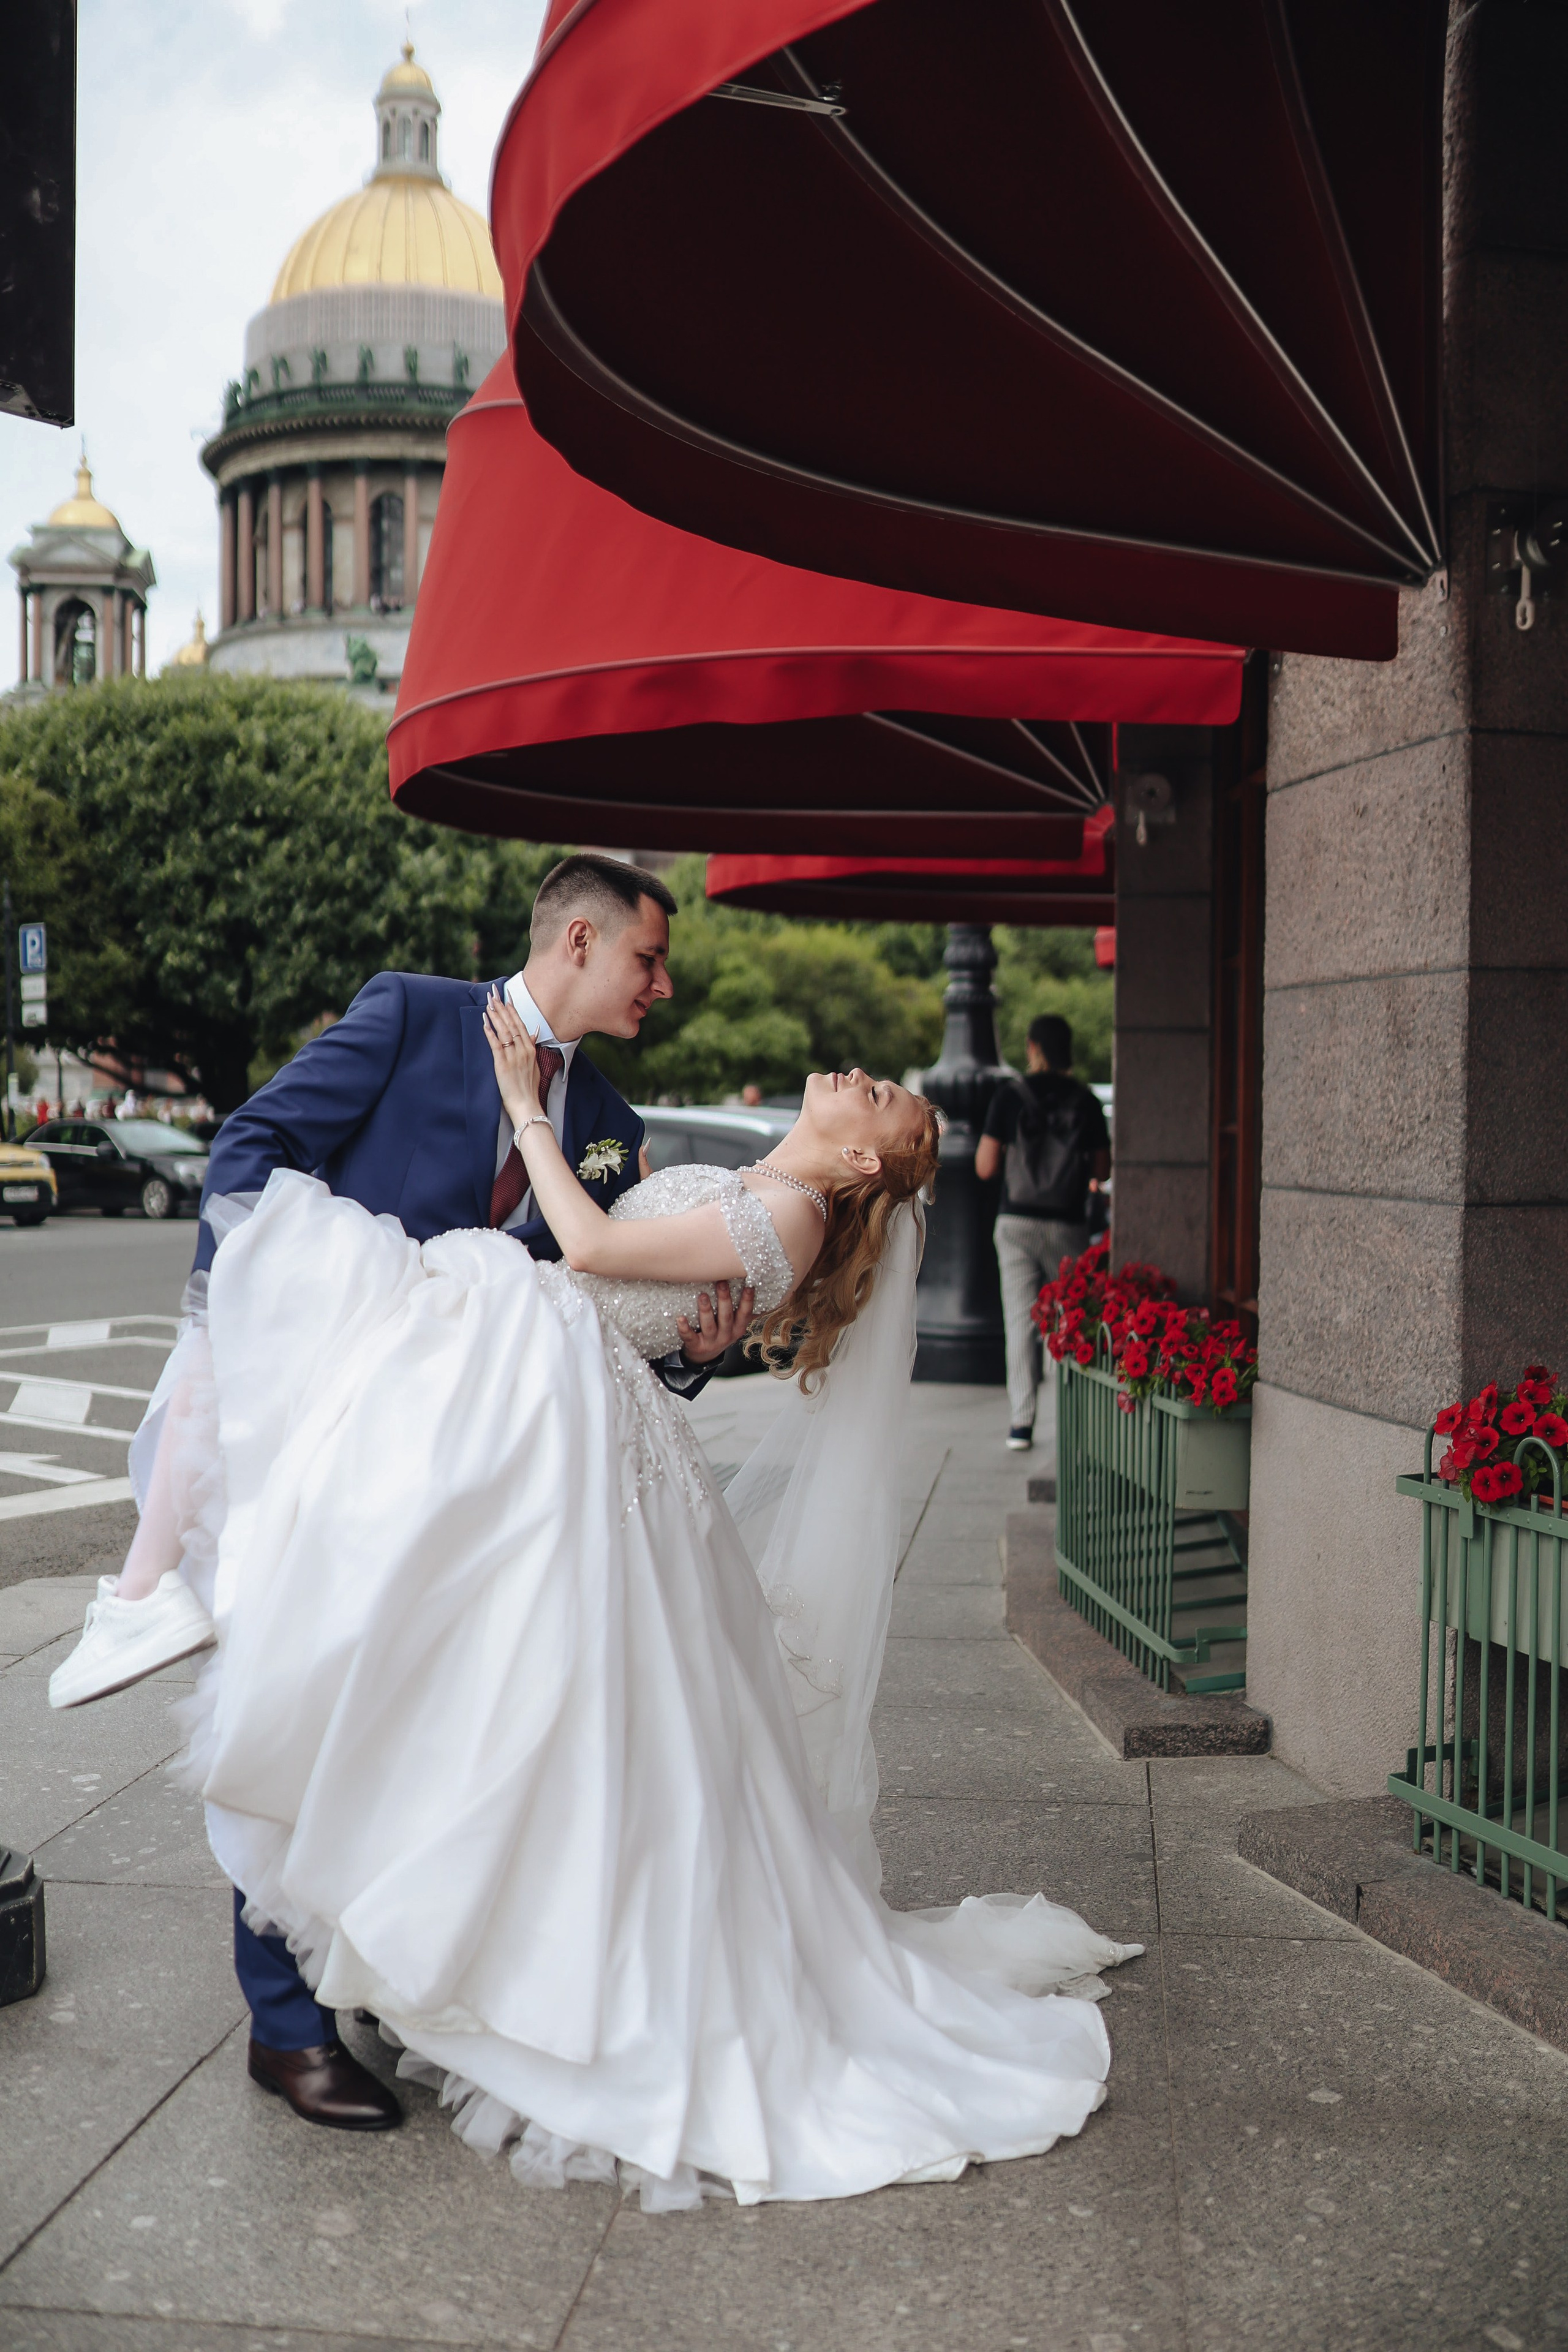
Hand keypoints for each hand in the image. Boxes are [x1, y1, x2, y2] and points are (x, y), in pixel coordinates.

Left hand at [483, 989, 542, 1126]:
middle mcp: (523, 1050)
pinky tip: (485, 1022)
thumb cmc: (529, 1087)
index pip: (520, 1024)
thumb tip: (535, 1031)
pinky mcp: (502, 1064)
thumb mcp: (535, 1064)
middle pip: (511, 1024)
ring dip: (495, 1016)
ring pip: (504, 1031)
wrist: (526, 1104)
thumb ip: (533, 1046)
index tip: (507, 998)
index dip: (513, 1010)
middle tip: (494, 994)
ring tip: (488, 1003)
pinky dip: (490, 1032)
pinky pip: (495, 1044)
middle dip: (502, 1007)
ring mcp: (513, 1056)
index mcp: (530, 1049)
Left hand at [677, 1281, 754, 1364]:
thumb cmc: (720, 1332)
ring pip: (709, 1326)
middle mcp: (726, 1336)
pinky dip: (684, 1328)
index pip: (745, 1313)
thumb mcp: (734, 1325)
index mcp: (738, 1328)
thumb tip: (760, 1289)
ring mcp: (711, 1342)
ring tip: (702, 1295)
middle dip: (724, 1300)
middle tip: (721, 1282)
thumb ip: (744, 1310)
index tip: (749, 1285)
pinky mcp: (695, 1346)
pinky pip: (689, 1337)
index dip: (748, 1300)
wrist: (704, 1357)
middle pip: (726, 1317)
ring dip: (706, 1310)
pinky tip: (680, 1318)